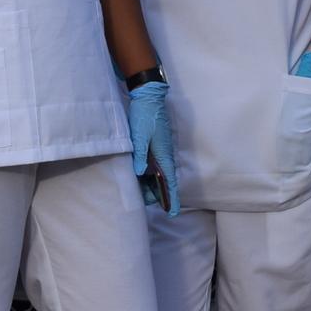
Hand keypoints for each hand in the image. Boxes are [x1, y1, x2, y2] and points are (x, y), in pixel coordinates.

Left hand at [128, 81, 179, 215]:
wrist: (148, 98)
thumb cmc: (145, 116)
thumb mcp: (139, 137)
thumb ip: (140, 156)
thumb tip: (140, 173)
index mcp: (164, 156)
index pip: (170, 182)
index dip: (171, 198)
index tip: (172, 212)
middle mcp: (164, 156)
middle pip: (163, 181)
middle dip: (157, 194)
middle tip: (143, 203)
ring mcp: (160, 151)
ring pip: (157, 174)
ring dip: (151, 184)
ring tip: (138, 193)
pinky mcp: (155, 146)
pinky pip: (153, 166)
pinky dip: (148, 174)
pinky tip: (138, 177)